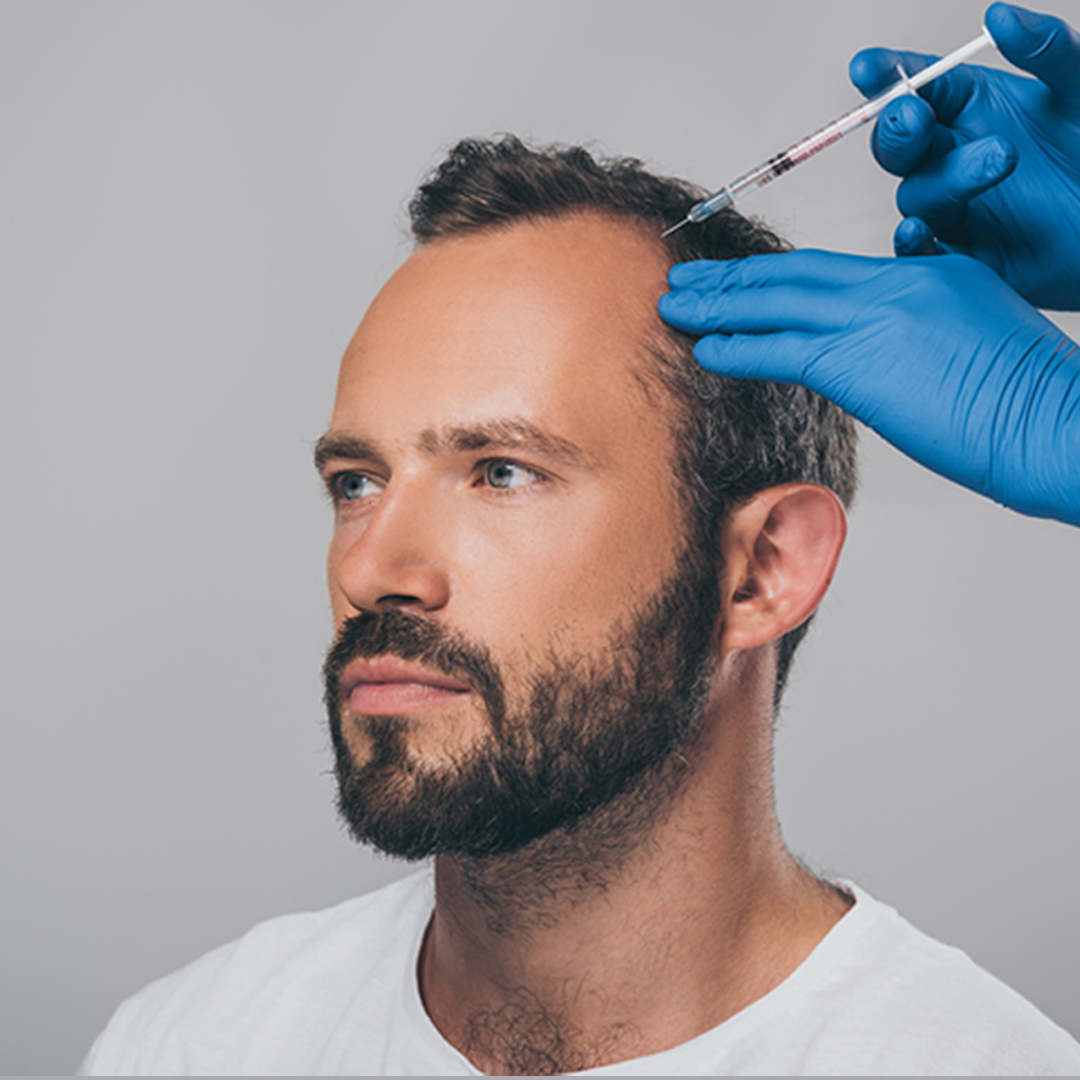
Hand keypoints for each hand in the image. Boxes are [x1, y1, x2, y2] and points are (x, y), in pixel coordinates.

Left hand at [658, 251, 1079, 525]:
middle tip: (685, 276)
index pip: (831, 271)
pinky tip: (703, 349)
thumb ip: (923, 330)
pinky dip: (738, 348)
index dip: (775, 274)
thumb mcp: (977, 336)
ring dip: (718, 306)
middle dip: (732, 277)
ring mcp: (877, 318)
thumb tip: (882, 352)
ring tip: (674, 305)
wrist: (1052, 418)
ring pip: (778, 304)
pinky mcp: (861, 363)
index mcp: (927, 272)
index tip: (739, 277)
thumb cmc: (1025, 395)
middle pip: (794, 275)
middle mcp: (897, 283)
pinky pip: (782, 351)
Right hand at [849, 3, 1079, 310]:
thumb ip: (1048, 51)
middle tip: (913, 116)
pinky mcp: (959, 255)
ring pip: (915, 193)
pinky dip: (911, 242)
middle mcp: (951, 155)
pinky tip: (919, 230)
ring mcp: (952, 206)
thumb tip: (999, 15)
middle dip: (897, 128)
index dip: (886, 76)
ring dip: (946, 176)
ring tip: (1003, 159)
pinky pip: (919, 252)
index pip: (915, 84)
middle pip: (898, 143)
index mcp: (972, 107)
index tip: (867, 68)